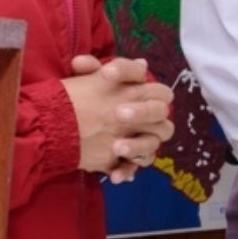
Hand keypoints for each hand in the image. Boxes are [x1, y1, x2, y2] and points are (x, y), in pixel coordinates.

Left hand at [63, 55, 174, 182]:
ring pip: (155, 140)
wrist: (77, 129)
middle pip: (161, 109)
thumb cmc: (89, 100)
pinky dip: (128, 170)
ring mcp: (145, 136)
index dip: (127, 71)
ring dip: (138, 144)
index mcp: (138, 88)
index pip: (141, 74)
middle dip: (143, 111)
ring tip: (117, 147)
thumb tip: (79, 62)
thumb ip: (85, 72)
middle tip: (119, 114)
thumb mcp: (86, 84)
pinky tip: (115, 176)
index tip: (106, 74)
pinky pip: (139, 165)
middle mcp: (148, 111)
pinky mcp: (134, 157)